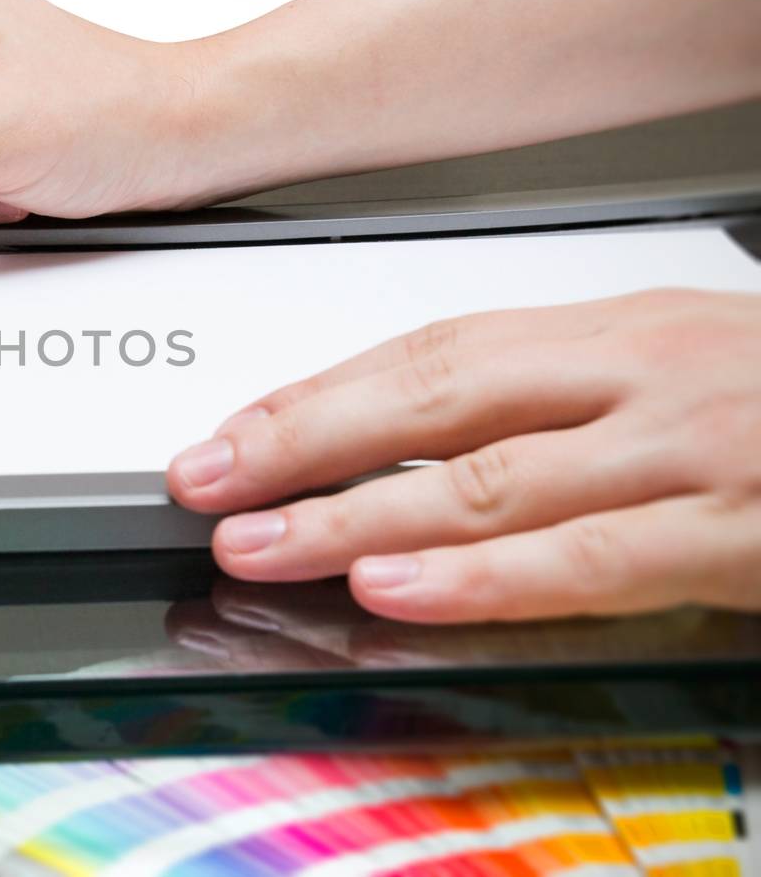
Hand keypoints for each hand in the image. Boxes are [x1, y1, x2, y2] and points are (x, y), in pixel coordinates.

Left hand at [166, 288, 760, 622]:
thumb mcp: (669, 366)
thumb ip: (551, 396)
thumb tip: (411, 436)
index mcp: (615, 326)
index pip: (428, 352)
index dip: (315, 395)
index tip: (229, 434)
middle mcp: (642, 374)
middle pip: (434, 399)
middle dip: (304, 446)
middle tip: (205, 482)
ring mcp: (692, 453)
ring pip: (491, 480)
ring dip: (359, 515)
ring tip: (263, 542)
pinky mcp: (742, 534)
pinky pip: (590, 558)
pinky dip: (482, 576)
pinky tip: (396, 586)